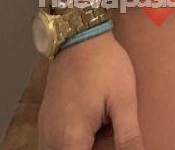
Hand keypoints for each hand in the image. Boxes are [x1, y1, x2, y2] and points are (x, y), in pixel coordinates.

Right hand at [37, 29, 143, 149]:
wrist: (79, 35)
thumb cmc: (104, 64)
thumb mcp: (123, 99)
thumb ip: (128, 136)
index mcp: (70, 139)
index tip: (108, 148)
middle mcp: (51, 139)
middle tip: (107, 139)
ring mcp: (45, 129)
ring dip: (78, 149)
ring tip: (99, 137)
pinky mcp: (45, 120)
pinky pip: (52, 145)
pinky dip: (69, 145)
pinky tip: (86, 136)